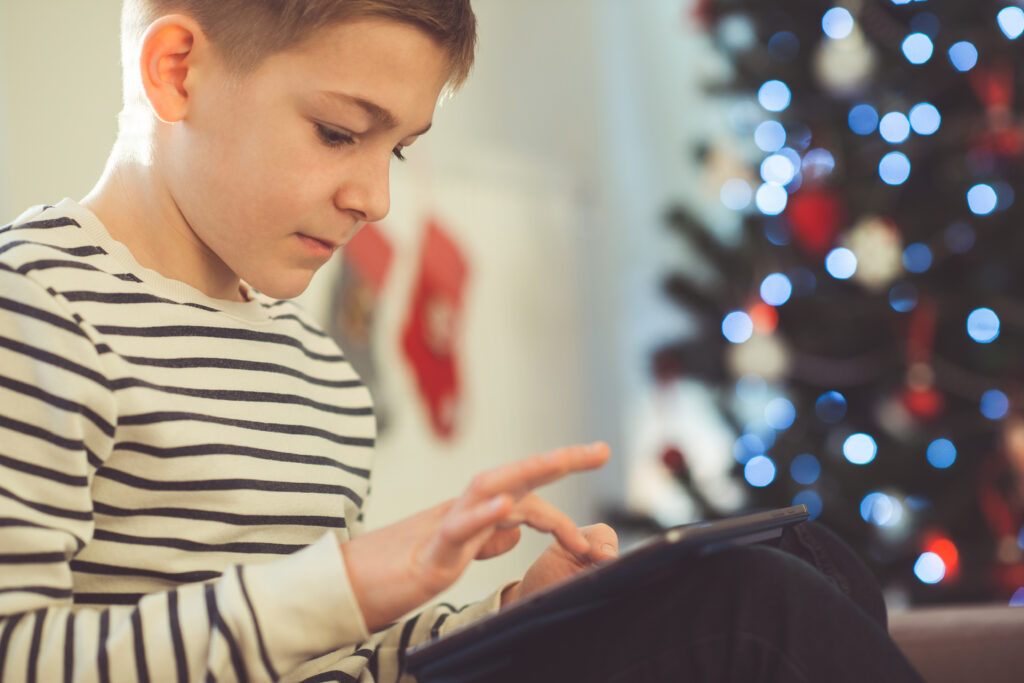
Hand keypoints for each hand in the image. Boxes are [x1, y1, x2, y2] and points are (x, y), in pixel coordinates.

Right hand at [340, 442, 609, 630]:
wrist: (349, 587)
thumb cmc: (399, 569)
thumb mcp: (455, 554)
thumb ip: (485, 538)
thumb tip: (512, 529)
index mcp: (473, 513)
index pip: (524, 492)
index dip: (559, 487)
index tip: (594, 488)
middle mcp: (462, 510)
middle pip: (514, 475)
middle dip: (559, 460)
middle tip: (600, 449)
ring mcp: (445, 528)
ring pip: (489, 489)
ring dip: (529, 473)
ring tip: (564, 461)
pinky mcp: (429, 554)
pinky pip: (456, 529)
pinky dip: (482, 515)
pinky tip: (507, 506)